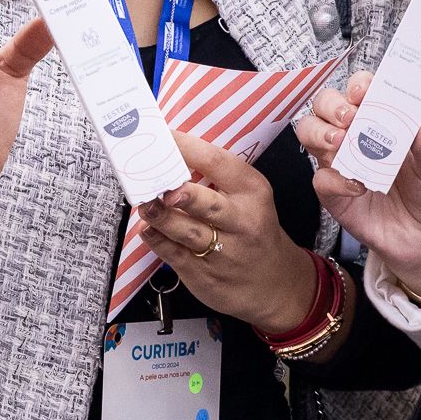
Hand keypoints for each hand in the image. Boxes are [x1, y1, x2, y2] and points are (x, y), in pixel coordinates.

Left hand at [140, 132, 320, 334]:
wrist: (276, 283)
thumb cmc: (253, 230)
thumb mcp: (250, 197)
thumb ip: (216, 177)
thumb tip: (169, 151)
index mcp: (252, 191)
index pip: (218, 162)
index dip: (185, 147)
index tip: (161, 136)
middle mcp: (241, 221)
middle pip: (207, 204)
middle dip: (182, 194)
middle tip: (161, 185)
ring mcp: (224, 251)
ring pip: (186, 231)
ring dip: (160, 216)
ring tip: (144, 203)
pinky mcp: (205, 274)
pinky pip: (174, 254)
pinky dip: (157, 239)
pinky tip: (148, 228)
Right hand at [299, 73, 420, 297]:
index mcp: (382, 122)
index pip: (360, 91)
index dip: (359, 85)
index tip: (365, 92)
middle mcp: (356, 138)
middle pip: (325, 107)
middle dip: (331, 105)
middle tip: (349, 117)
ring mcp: (342, 165)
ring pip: (310, 135)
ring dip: (321, 133)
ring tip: (342, 141)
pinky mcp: (336, 196)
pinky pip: (322, 181)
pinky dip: (336, 179)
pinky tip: (359, 185)